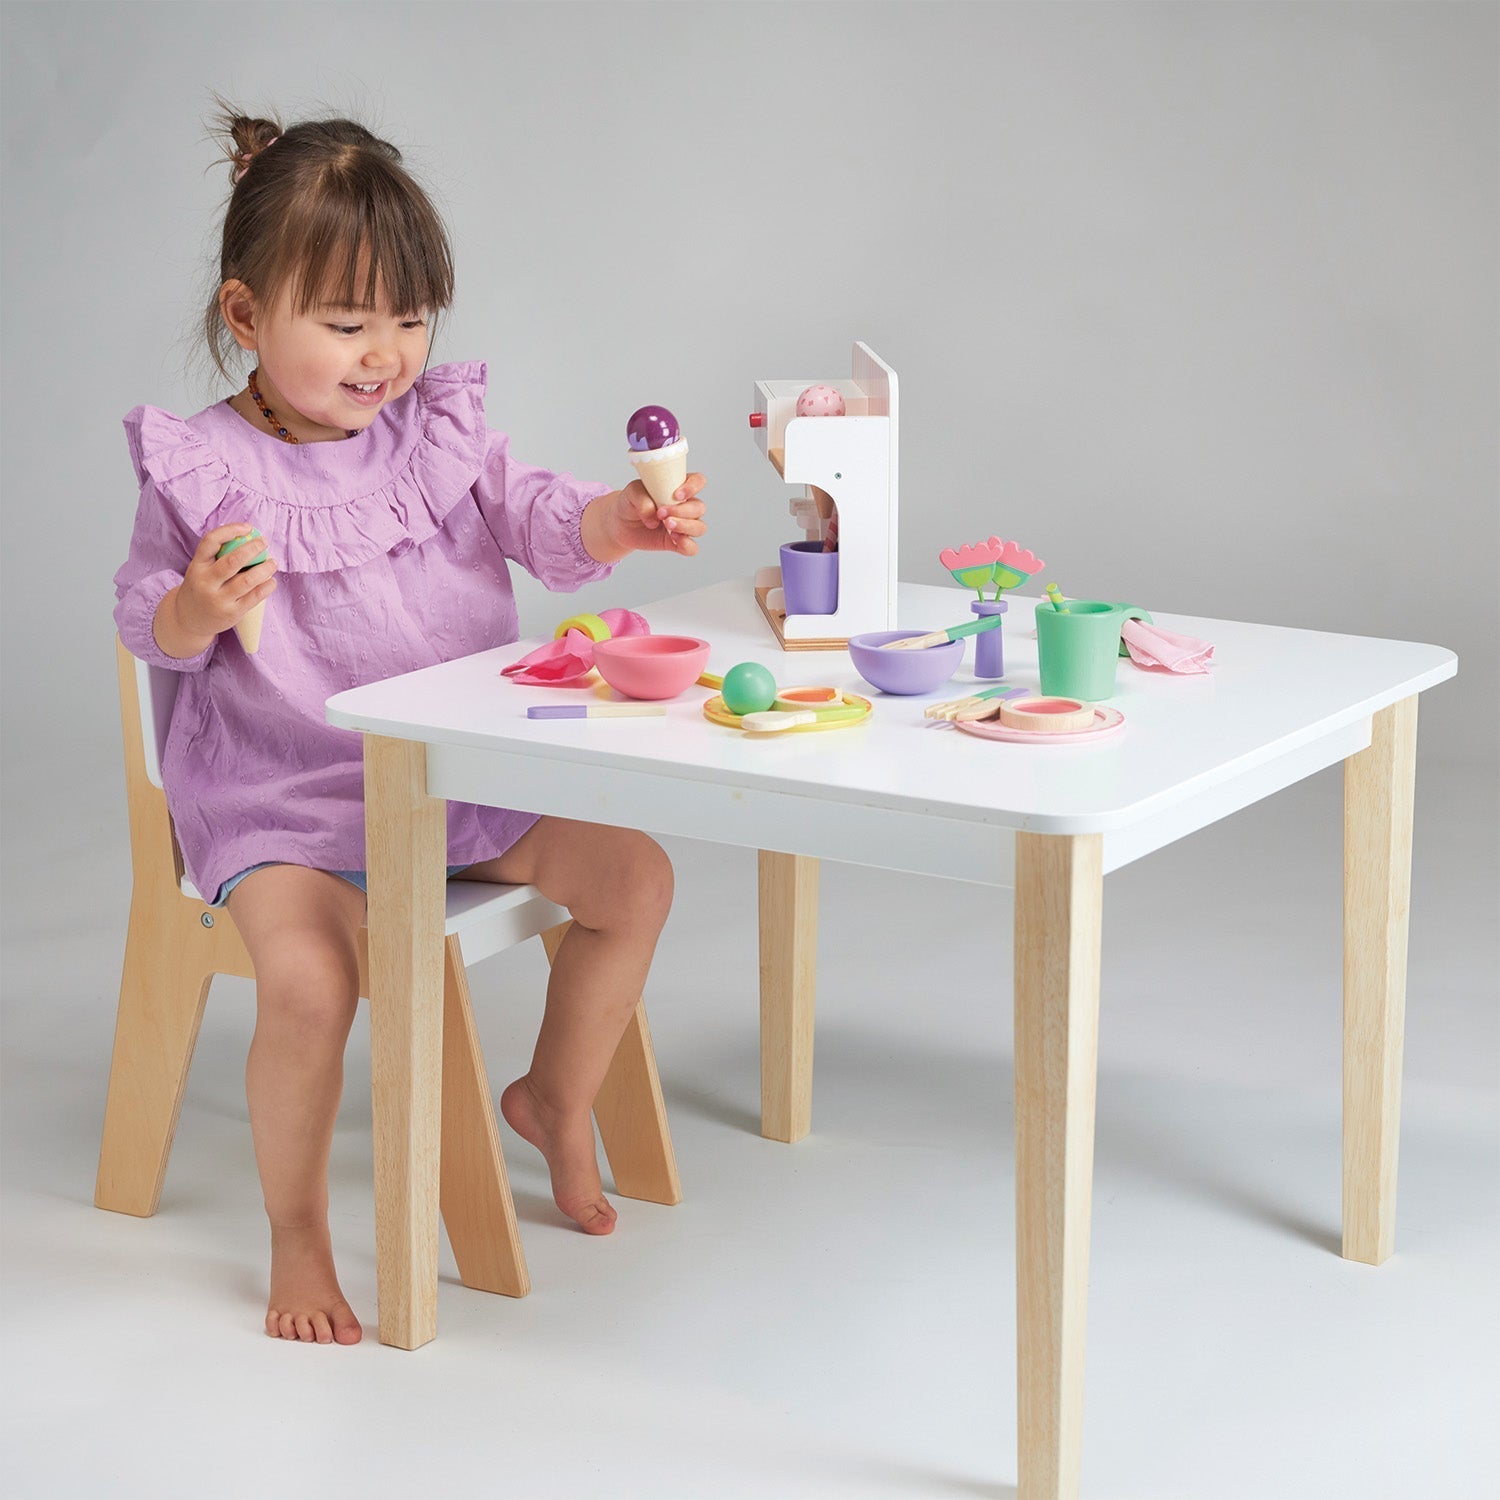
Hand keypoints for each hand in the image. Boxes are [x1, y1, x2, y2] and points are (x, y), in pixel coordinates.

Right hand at [174, 523, 278, 640]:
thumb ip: (218, 557)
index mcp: (197, 565)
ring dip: (265, 568)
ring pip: (247, 580)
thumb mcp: (200, 570)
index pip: (210, 542)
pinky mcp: (232, 612)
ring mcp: (218, 599)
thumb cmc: (201, 587)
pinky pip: (254, 597)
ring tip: (273, 562)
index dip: (230, 530)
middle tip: (264, 542)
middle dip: (252, 548)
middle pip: (232, 561)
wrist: (188, 619)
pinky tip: (272, 580)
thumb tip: (250, 538)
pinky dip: (267, 586)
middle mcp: (206, 582)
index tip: (248, 527)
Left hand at [609, 473, 707, 557]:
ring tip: (666, 524)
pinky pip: (692, 548)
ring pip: (699, 527)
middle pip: (699, 507)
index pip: (698, 481)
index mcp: (679, 487)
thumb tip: (654, 516)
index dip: (693, 487)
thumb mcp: (631, 492)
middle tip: (661, 512)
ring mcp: (684, 525)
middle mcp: (686, 506)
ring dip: (685, 526)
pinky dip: (687, 545)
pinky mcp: (678, 542)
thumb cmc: (631, 502)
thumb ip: (643, 499)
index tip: (676, 495)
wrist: (621, 523)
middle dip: (682, 511)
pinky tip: (673, 539)